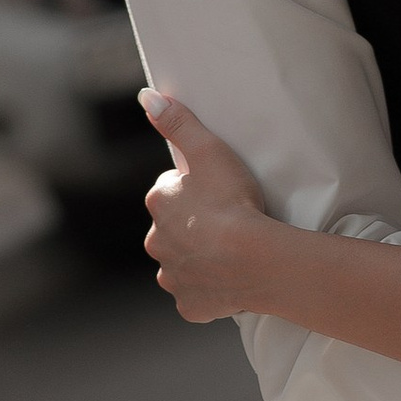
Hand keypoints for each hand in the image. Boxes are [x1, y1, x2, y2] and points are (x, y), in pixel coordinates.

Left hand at [139, 88, 273, 322]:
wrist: (255, 259)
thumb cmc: (233, 201)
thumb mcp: (209, 150)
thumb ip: (178, 122)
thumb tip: (146, 96)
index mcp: (158, 203)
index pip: (171, 190)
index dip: (196, 189)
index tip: (218, 192)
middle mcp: (156, 241)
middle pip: (173, 228)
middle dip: (192, 225)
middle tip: (226, 221)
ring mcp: (172, 276)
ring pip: (181, 262)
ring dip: (198, 257)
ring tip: (229, 251)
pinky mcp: (189, 305)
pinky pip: (196, 295)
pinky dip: (208, 289)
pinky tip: (227, 280)